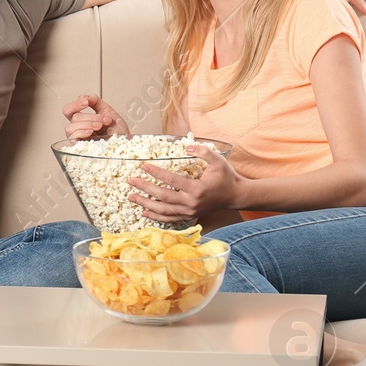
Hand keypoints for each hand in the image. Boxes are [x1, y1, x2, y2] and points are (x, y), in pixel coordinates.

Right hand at [61, 93, 130, 139]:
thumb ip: (95, 101)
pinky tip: (91, 132)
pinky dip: (82, 132)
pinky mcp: (79, 148)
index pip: (69, 110)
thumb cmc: (117, 131)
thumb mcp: (108, 111)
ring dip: (87, 124)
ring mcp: (78, 139)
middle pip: (74, 117)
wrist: (125, 144)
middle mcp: (78, 129)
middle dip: (90, 117)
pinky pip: (72, 138)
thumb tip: (82, 97)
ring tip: (100, 126)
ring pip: (71, 127)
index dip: (74, 104)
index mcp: (83, 120)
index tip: (85, 102)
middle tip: (104, 120)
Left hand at [129, 144, 243, 221]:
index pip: (171, 180)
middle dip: (145, 188)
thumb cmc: (226, 177)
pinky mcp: (189, 216)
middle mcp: (191, 202)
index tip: (143, 166)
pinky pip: (169, 218)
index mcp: (197, 189)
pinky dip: (155, 216)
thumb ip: (204, 152)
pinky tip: (144, 212)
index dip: (156, 173)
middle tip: (131, 181)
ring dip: (145, 204)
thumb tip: (187, 146)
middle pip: (163, 197)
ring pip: (163, 210)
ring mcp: (189, 211)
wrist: (235, 196)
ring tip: (131, 196)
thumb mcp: (219, 161)